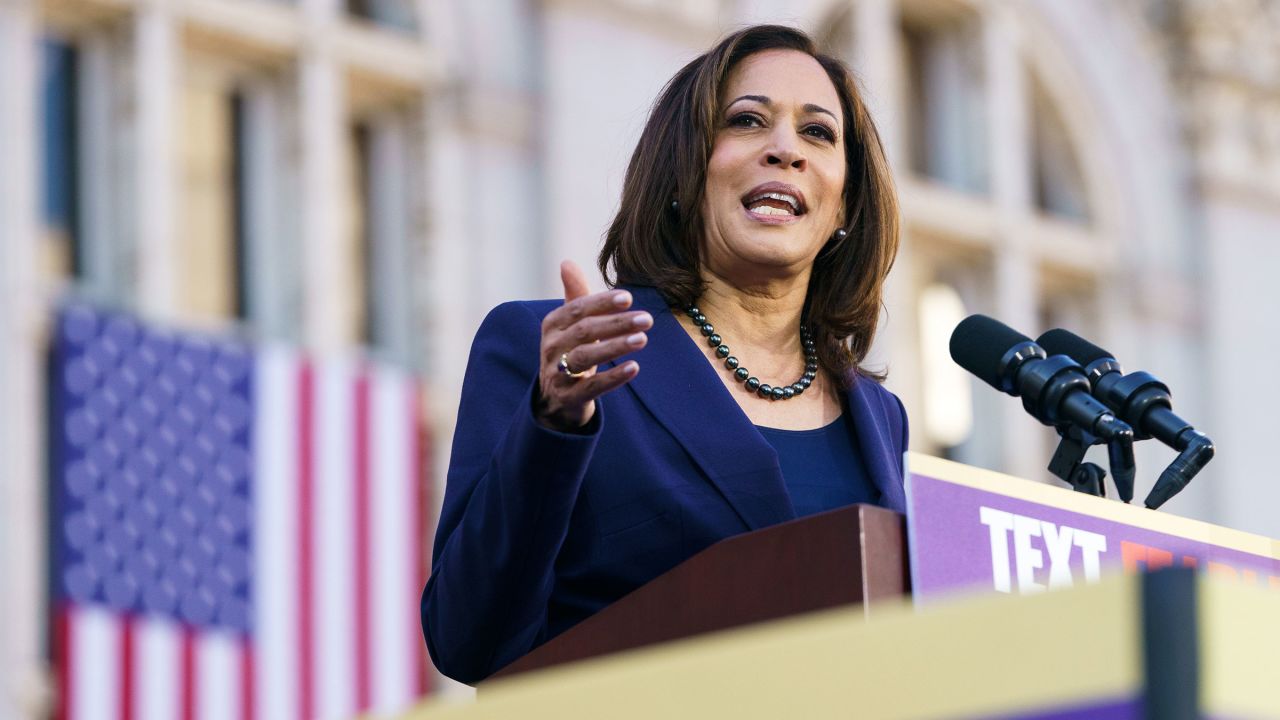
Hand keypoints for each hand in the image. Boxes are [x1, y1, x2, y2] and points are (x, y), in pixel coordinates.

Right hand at [536, 261, 650, 430]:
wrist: (554, 399)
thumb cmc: (568, 352)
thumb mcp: (570, 325)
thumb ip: (575, 295)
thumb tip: (566, 262)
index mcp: (553, 325)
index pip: (577, 309)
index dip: (602, 302)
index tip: (628, 297)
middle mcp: (552, 347)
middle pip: (584, 331)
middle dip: (616, 323)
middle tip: (647, 319)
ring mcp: (558, 374)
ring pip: (585, 358)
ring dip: (615, 347)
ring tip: (642, 339)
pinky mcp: (569, 397)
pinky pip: (591, 387)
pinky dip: (613, 377)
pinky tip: (634, 368)